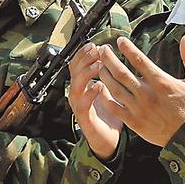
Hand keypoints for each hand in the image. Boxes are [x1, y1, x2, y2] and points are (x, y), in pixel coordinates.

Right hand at [68, 43, 122, 159]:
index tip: (94, 44)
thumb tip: (110, 53)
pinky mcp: (85, 119)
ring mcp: (79, 106)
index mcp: (82, 85)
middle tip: (95, 50)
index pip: (77, 65)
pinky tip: (99, 86)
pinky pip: (82, 105)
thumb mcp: (109, 88)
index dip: (83, 54)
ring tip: (97, 65)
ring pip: (75, 86)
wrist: (109, 139)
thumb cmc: (109, 113)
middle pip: (74, 72)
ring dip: (86, 74)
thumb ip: (107, 73)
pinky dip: (90, 94)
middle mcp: (78, 94)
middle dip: (84, 59)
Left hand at [98, 35, 184, 146]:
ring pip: (114, 88)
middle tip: (102, 49)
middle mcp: (147, 94)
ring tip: (99, 65)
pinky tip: (99, 87)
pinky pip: (113, 107)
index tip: (120, 40)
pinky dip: (104, 96)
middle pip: (121, 72)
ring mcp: (138, 108)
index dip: (127, 48)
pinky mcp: (133, 121)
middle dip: (109, 59)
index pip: (139, 60)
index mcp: (161, 82)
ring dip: (104, 75)